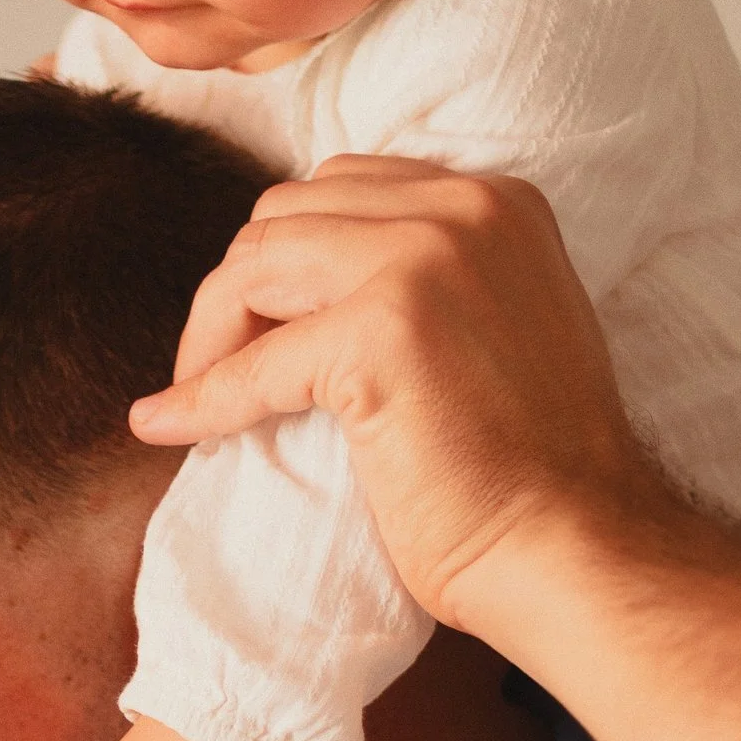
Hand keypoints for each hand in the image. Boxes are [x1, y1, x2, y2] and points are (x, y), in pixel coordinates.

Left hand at [126, 162, 655, 635]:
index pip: (341, 191)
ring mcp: (423, 262)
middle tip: (224, 375)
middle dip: (238, 294)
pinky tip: (167, 428)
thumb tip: (306, 290)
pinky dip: (200, 399)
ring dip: (211, 336)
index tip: (263, 335)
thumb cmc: (532, 473)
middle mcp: (462, 210)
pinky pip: (252, 361)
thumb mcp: (492, 330)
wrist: (573, 549)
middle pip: (285, 216)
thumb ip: (426, 283)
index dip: (284, 265)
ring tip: (201, 401)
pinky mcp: (382, 333)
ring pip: (254, 263)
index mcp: (494, 201)